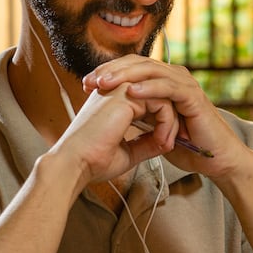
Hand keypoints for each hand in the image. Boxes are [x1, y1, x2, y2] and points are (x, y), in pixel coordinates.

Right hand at [47, 83, 171, 185]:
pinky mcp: (126, 95)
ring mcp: (121, 89)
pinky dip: (167, 123)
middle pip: (159, 97)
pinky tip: (162, 142)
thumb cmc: (94, 161)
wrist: (76, 164)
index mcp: (114, 102)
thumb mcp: (128, 152)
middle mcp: (117, 91)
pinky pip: (161, 103)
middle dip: (172, 121)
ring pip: (163, 98)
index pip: (150, 102)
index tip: (167, 144)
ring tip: (167, 145)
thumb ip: (147, 144)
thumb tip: (166, 143)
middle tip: (175, 143)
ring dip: (171, 123)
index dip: (163, 122)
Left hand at [80, 55, 248, 177]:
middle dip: (111, 71)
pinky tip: (131, 92)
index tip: (85, 85)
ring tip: (105, 83)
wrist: (214, 159)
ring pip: (150, 71)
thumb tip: (110, 110)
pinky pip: (167, 87)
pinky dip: (149, 88)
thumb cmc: (186, 144)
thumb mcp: (152, 126)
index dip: (106, 73)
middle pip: (137, 64)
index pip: (129, 68)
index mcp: (162, 81)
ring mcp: (183, 84)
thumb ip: (137, 114)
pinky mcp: (192, 96)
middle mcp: (173, 77)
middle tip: (90, 81)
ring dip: (125, 76)